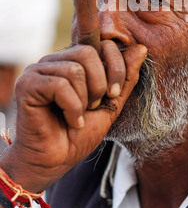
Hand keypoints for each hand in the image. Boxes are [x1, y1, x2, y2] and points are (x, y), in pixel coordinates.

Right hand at [0, 42, 146, 193]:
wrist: (55, 163)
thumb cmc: (79, 135)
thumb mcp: (111, 103)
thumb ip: (125, 77)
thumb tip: (141, 48)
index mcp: (72, 61)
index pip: (101, 44)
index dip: (115, 67)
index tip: (114, 94)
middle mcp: (53, 61)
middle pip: (87, 52)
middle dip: (100, 83)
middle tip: (94, 106)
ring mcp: (37, 71)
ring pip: (74, 69)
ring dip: (84, 100)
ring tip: (78, 116)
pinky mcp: (27, 84)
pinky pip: (59, 85)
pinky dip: (72, 108)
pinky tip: (69, 121)